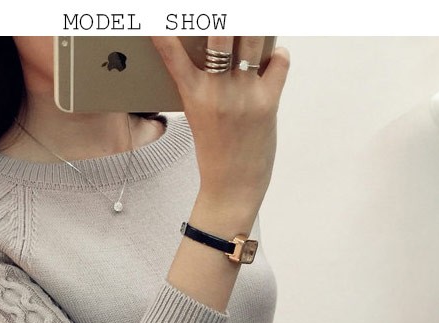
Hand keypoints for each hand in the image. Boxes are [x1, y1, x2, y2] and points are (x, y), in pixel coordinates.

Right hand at [151, 36, 290, 216]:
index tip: (160, 20)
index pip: (173, 54)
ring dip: (255, 30)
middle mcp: (217, 91)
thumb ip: (206, 85)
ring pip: (254, 41)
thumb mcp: (199, 116)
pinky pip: (279, 62)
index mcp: (193, 94)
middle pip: (221, 35)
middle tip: (226, 19)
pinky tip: (273, 59)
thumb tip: (225, 56)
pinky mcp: (267, 102)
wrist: (232, 187)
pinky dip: (278, 55)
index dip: (167, 33)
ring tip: (253, 30)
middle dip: (225, 20)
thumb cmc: (216, 153)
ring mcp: (243, 95)